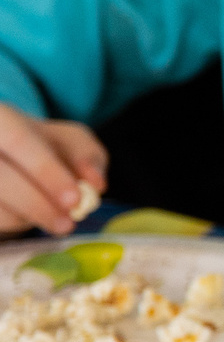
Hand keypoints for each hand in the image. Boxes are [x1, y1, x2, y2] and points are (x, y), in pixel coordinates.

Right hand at [0, 106, 106, 235]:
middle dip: (37, 204)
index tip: (74, 199)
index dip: (46, 172)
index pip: (18, 141)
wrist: (3, 152)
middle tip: (67, 224)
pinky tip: (26, 215)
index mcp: (0, 117)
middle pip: (1, 177)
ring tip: (53, 218)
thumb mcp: (69, 140)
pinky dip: (12, 223)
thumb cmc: (39, 145)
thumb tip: (96, 185)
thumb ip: (88, 156)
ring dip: (26, 217)